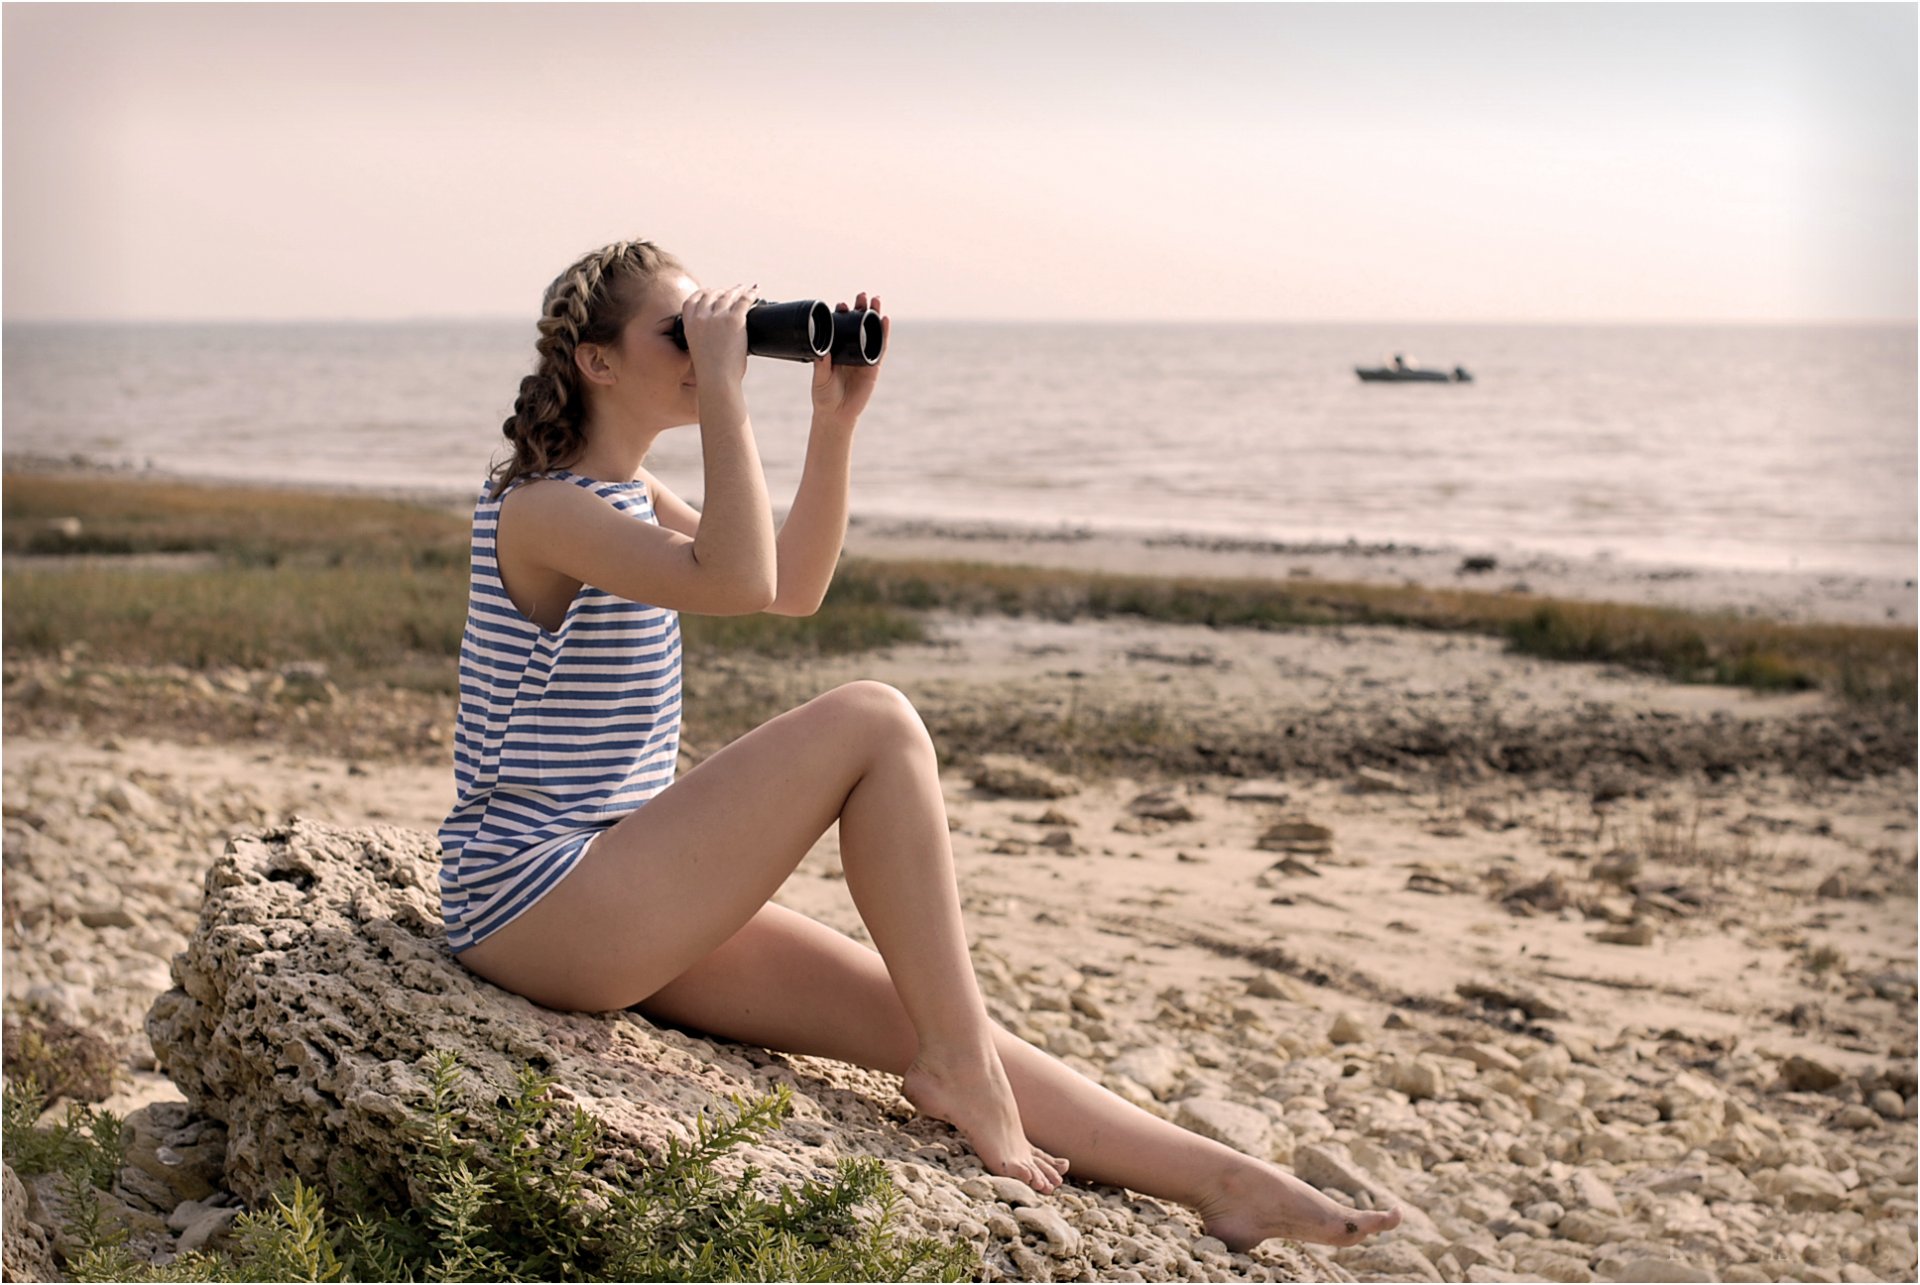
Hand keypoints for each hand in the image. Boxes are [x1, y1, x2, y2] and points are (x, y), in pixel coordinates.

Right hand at [680, 284, 756, 387]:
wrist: (717, 379)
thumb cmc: (711, 371)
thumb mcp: (698, 349)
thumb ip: (702, 335)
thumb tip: (716, 332)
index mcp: (689, 323)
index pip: (693, 299)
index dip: (703, 293)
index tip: (711, 291)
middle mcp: (702, 316)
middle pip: (713, 295)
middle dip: (723, 291)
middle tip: (733, 291)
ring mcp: (718, 316)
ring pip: (729, 295)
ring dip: (738, 290)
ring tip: (746, 289)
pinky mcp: (734, 319)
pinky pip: (744, 300)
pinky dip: (752, 293)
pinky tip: (756, 290)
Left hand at [810, 292, 888, 428]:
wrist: (837, 413)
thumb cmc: (825, 395)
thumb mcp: (820, 378)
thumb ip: (821, 365)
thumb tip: (822, 351)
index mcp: (836, 349)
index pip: (840, 326)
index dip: (842, 314)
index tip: (840, 304)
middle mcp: (851, 349)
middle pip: (858, 325)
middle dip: (860, 309)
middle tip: (861, 295)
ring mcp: (863, 356)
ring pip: (871, 332)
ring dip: (874, 316)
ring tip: (876, 301)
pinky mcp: (873, 366)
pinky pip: (880, 348)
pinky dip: (884, 334)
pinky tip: (885, 320)